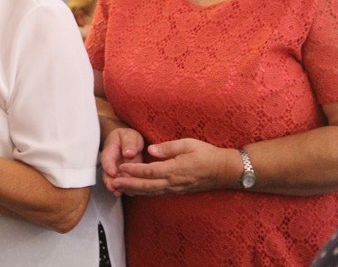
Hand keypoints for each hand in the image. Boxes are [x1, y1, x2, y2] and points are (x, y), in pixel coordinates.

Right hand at [100, 127, 144, 196]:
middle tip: (114, 188)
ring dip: (118, 187)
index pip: (106, 159)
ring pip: (114, 181)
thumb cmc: (127, 138)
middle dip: (110, 182)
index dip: (109, 166)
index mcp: (110, 151)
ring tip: (121, 193)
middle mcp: (111, 164)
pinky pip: (124, 184)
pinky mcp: (124, 177)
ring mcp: (116, 172)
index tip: (112, 173)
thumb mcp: (129, 137)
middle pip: (107, 174)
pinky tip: (133, 192)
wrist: (127, 141)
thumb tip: (128, 153)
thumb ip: (129, 144)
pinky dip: (127, 189)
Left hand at [110, 138, 235, 195]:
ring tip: (119, 187)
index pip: (150, 171)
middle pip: (146, 186)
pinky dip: (144, 192)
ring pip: (150, 192)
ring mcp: (175, 189)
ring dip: (134, 190)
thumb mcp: (189, 144)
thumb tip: (151, 149)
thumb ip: (168, 147)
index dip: (134, 171)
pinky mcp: (176, 191)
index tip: (121, 167)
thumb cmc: (207, 155)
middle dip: (128, 184)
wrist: (224, 171)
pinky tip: (135, 190)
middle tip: (113, 182)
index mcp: (175, 169)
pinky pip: (157, 193)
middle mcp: (173, 182)